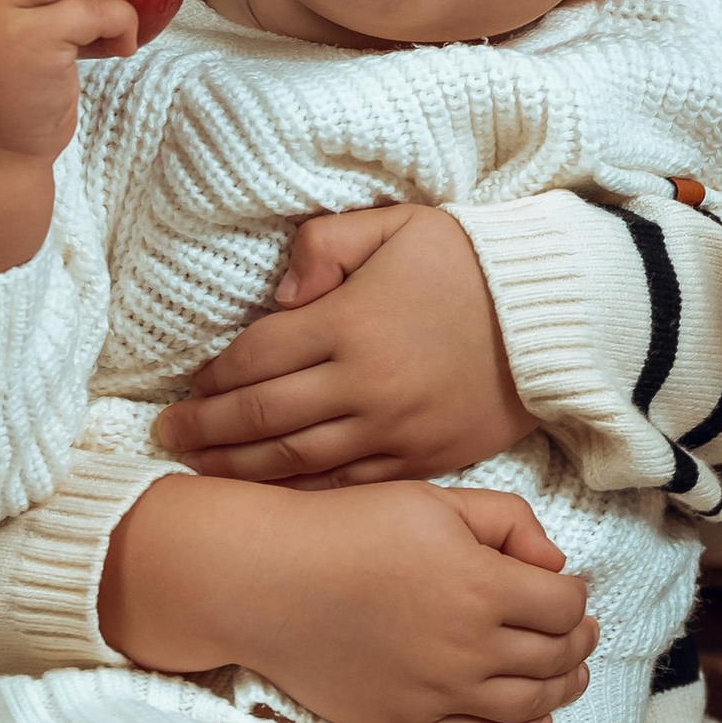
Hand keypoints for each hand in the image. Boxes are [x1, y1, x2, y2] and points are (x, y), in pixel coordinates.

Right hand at [97, 472, 593, 722]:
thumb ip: (509, 521)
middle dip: (579, 642)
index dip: (576, 596)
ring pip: (532, 704)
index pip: (566, 604)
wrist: (268, 582)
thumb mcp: (435, 501)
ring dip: (563, 688)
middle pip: (557, 657)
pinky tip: (537, 720)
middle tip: (583, 632)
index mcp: (482, 584)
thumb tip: (556, 564)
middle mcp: (469, 647)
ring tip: (572, 675)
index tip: (567, 589)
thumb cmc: (349, 530)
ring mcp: (439, 693)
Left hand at [158, 204, 532, 485]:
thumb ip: (323, 245)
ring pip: (297, 462)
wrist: (553, 317)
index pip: (257, 358)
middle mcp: (365, 384)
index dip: (215, 375)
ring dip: (240, 470)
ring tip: (201, 472)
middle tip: (168, 436)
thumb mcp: (394, 226)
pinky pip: (347, 487)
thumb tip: (279, 295)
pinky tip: (270, 496)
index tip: (191, 385)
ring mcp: (395, 430)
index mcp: (351, 323)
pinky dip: (301, 495)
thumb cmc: (467, 263)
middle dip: (208, 430)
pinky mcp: (423, 460)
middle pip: (264, 418)